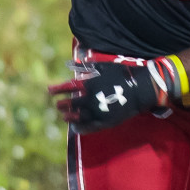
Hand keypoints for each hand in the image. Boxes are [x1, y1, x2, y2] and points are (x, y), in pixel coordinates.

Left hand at [48, 57, 179, 133]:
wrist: (141, 88)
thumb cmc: (122, 74)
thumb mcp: (104, 66)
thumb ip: (88, 66)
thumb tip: (72, 63)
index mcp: (90, 84)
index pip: (68, 87)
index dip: (57, 89)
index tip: (49, 90)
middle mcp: (91, 98)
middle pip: (71, 103)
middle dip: (62, 104)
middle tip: (58, 104)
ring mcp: (97, 111)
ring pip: (77, 117)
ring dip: (69, 116)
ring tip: (65, 116)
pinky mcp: (105, 121)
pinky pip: (88, 127)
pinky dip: (79, 127)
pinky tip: (75, 127)